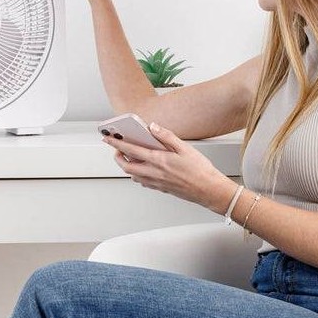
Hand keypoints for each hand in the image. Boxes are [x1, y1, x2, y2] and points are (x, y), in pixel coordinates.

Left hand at [102, 122, 234, 212]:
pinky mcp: (160, 188)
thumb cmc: (200, 170)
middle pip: (126, 166)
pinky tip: (144, 168)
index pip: (131, 150)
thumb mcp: (184, 148)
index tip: (108, 138)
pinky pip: (142, 181)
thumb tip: (153, 127)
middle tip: (117, 148)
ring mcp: (156, 182)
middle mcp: (154, 173)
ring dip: (127, 165)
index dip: (116, 143)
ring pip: (133, 175)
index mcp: (158, 160)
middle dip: (117, 156)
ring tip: (129, 156)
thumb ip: (166, 136)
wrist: (209, 190)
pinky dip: (137, 174)